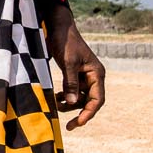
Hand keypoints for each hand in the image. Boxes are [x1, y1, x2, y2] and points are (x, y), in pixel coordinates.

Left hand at [45, 7, 105, 128]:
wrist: (58, 27)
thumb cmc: (65, 42)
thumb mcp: (68, 63)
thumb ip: (70, 83)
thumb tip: (73, 104)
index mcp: (97, 74)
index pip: (97, 99)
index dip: (89, 113)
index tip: (78, 123)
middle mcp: (93, 77)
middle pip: (90, 101)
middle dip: (78, 112)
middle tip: (67, 125)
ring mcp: (84, 76)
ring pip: (80, 98)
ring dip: (70, 104)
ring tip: (55, 104)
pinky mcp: (74, 75)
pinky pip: (73, 91)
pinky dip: (66, 96)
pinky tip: (57, 98)